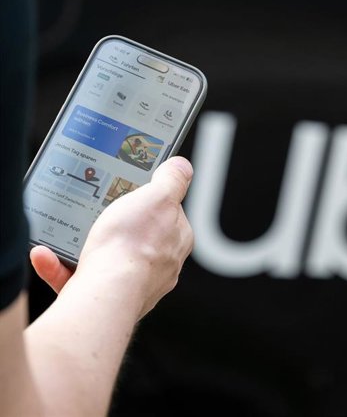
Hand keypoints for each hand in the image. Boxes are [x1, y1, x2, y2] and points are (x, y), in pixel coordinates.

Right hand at [30, 156, 193, 318]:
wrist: (107, 292)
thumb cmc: (132, 245)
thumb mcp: (158, 196)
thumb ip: (172, 180)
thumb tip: (181, 167)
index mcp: (176, 239)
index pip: (167, 212)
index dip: (149, 198)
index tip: (130, 190)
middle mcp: (160, 265)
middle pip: (136, 234)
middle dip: (114, 222)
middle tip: (93, 209)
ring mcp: (133, 283)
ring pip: (104, 257)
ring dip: (80, 243)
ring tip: (64, 231)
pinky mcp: (104, 298)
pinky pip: (77, 277)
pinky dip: (59, 265)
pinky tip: (45, 254)